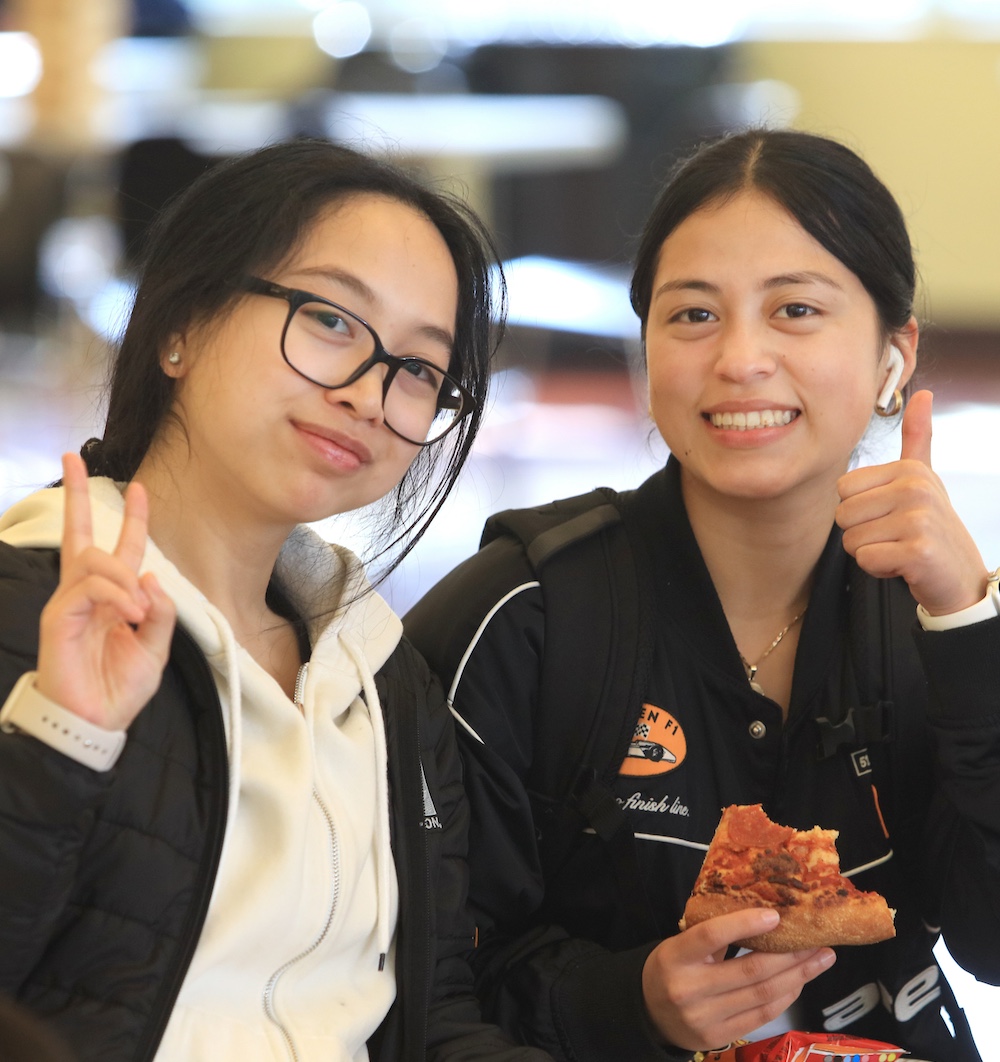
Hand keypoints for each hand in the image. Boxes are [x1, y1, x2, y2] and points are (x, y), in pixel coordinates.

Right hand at [35, 453, 175, 729]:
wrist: (97, 722)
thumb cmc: (120, 687)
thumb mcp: (156, 647)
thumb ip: (161, 611)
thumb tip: (151, 575)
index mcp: (112, 598)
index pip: (120, 548)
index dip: (131, 519)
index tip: (140, 487)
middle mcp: (87, 594)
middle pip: (80, 535)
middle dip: (76, 494)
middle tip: (72, 458)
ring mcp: (69, 604)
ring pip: (94, 559)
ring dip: (125, 578)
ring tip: (139, 611)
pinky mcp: (58, 618)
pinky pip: (89, 588)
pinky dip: (116, 595)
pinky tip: (129, 613)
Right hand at [641, 909, 834, 1050]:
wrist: (649, 1013)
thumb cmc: (672, 968)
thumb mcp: (680, 945)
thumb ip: (714, 935)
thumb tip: (764, 916)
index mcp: (676, 957)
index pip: (711, 936)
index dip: (744, 924)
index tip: (775, 915)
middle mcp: (689, 989)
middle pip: (750, 971)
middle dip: (790, 955)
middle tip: (817, 941)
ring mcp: (705, 1017)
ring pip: (762, 995)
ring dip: (797, 977)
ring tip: (820, 960)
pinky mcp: (719, 1037)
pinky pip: (760, 1016)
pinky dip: (785, 998)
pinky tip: (799, 982)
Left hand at [836, 390, 988, 614]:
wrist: (961, 577)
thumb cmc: (932, 527)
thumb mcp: (924, 478)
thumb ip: (917, 439)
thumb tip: (923, 393)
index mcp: (908, 469)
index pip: (842, 489)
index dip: (859, 510)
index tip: (889, 516)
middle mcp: (915, 488)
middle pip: (842, 515)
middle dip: (862, 534)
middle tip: (894, 537)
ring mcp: (919, 519)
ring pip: (851, 540)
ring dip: (870, 553)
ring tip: (899, 549)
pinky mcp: (919, 551)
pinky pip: (866, 560)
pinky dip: (879, 570)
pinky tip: (904, 566)